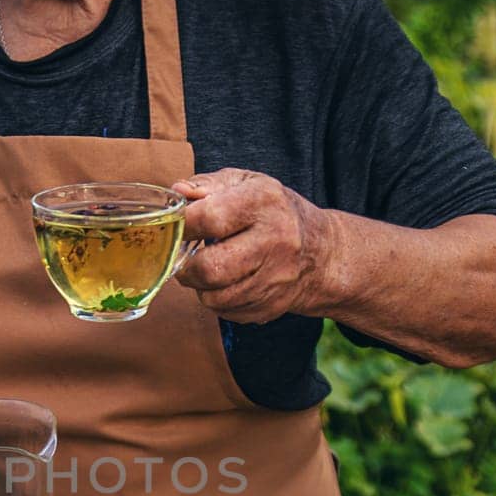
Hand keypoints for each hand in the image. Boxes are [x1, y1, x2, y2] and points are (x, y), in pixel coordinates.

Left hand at [171, 168, 338, 324]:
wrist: (320, 252)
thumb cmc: (273, 212)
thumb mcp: (246, 184)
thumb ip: (207, 185)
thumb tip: (177, 194)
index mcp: (264, 202)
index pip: (210, 218)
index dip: (182, 225)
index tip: (175, 227)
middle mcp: (274, 241)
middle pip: (210, 268)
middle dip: (185, 266)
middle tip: (184, 257)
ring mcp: (275, 278)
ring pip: (214, 297)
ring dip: (199, 286)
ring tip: (206, 268)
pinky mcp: (270, 306)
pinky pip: (226, 312)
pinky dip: (217, 299)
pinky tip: (226, 282)